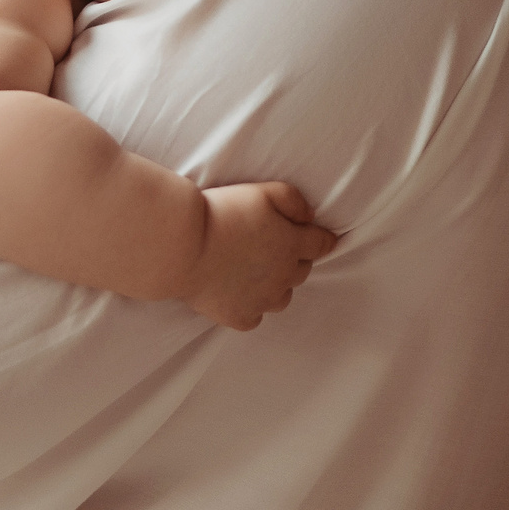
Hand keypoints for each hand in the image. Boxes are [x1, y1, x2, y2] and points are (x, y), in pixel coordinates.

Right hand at [184, 182, 337, 331]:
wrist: (183, 246)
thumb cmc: (220, 213)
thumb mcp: (262, 192)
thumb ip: (293, 200)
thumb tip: (310, 216)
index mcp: (292, 245)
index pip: (321, 244)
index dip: (323, 239)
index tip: (325, 239)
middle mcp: (283, 277)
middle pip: (302, 271)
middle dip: (296, 258)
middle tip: (277, 247)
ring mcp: (262, 301)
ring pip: (283, 297)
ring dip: (278, 285)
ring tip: (259, 273)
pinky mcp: (239, 317)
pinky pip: (255, 317)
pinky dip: (252, 307)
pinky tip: (239, 294)